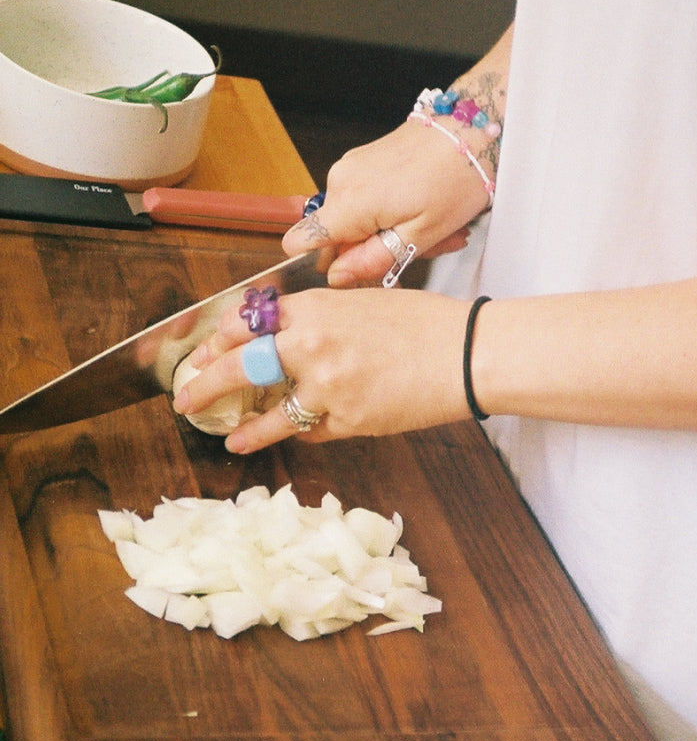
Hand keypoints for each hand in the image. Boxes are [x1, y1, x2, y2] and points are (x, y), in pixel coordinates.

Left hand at [172, 287, 471, 452]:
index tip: (205, 351)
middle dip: (205, 385)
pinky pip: (312, 430)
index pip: (246, 322)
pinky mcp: (349, 422)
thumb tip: (282, 334)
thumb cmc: (424, 323)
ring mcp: (328, 388)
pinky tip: (289, 436)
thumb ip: (318, 317)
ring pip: (270, 415)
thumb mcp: (363, 303)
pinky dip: (301, 431)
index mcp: (314, 306)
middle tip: (186, 398)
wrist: (468, 354)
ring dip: (245, 429)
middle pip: (240, 366)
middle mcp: (311, 345)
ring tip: (228, 437)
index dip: (219, 340)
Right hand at [282, 120, 490, 286]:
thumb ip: (373, 259)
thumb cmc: (457, 177)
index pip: (300, 241)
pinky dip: (395, 213)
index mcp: (350, 202)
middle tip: (423, 248)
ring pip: (358, 221)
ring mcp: (353, 167)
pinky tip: (427, 211)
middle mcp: (341, 181)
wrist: (476, 128)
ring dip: (393, 233)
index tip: (360, 267)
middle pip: (338, 237)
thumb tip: (337, 276)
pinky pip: (368, 201)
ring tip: (435, 229)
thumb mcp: (421, 234)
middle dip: (376, 250)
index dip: (325, 264)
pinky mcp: (366, 162)